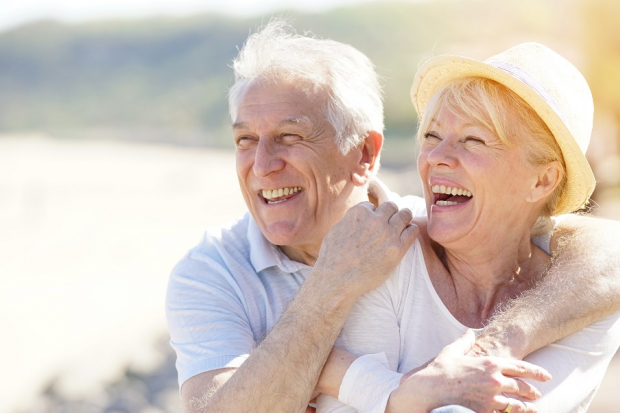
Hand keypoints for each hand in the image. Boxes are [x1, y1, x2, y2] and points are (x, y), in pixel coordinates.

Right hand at [314, 201, 418, 297]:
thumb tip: (356, 217)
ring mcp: (387, 233)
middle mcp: (375, 220)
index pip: (372, 205)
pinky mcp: (397, 249)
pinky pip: (412, 231)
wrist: (337, 280)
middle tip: (389, 224)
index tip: (372, 224)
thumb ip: (349, 220)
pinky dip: (410, 231)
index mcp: (359, 212)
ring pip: (405, 215)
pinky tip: (406, 236)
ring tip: (401, 227)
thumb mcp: (336, 230)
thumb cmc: (333, 258)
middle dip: (390, 214)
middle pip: (391, 206)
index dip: (372, 215)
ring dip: (404, 220)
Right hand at [387, 330, 550, 412]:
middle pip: (522, 386)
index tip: (546, 376)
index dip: (536, 372)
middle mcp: (495, 380)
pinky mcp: (485, 411)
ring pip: (517, 404)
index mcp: (490, 363)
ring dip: (527, 407)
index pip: (520, 367)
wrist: (429, 390)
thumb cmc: (439, 370)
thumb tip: (469, 333)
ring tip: (533, 408)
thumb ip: (464, 342)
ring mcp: (491, 397)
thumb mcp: (451, 351)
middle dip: (532, 390)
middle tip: (538, 393)